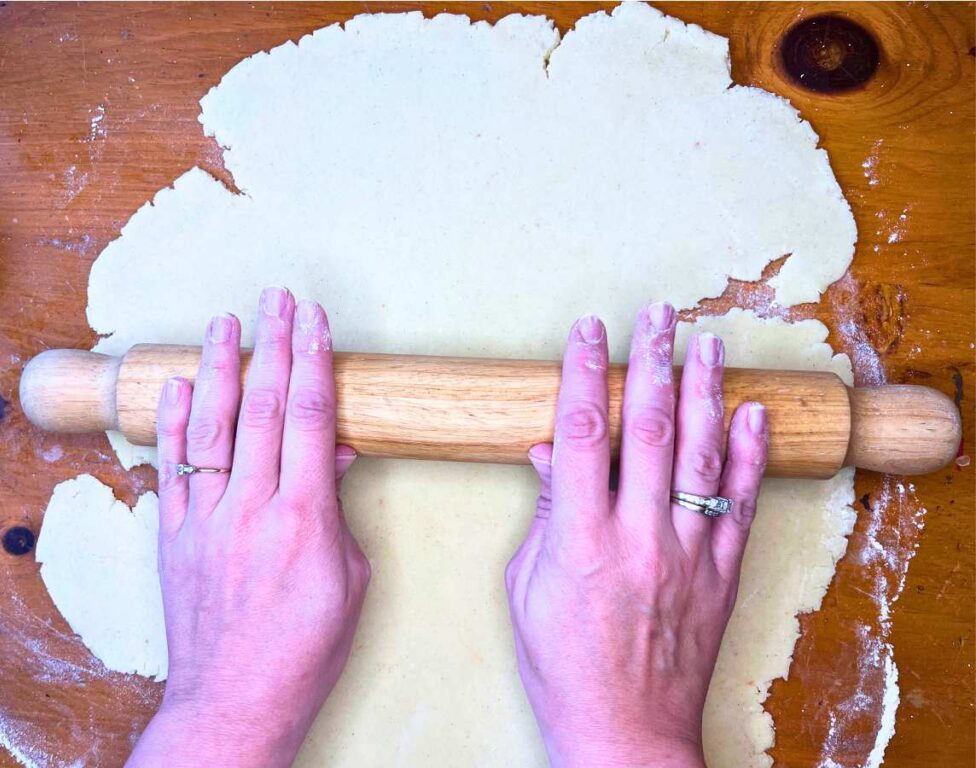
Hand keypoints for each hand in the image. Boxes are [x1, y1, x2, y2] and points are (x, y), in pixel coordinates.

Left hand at [127, 288, 369, 767]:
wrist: (235, 702)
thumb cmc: (303, 651)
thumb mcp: (349, 580)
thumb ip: (338, 512)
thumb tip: (335, 459)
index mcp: (305, 518)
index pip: (313, 417)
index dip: (315, 360)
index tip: (316, 320)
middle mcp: (253, 508)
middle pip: (266, 407)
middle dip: (275, 344)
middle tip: (279, 298)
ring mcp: (207, 519)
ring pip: (213, 426)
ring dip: (221, 367)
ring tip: (227, 321)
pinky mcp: (174, 536)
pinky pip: (173, 469)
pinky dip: (175, 423)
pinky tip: (179, 386)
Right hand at [505, 303, 767, 767]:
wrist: (625, 734)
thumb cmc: (566, 668)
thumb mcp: (528, 589)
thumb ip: (546, 515)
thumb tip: (550, 456)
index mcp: (581, 539)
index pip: (583, 433)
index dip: (585, 373)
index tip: (588, 332)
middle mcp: (639, 537)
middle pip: (651, 428)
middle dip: (653, 361)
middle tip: (657, 314)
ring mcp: (688, 554)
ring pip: (703, 456)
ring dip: (705, 392)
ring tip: (707, 343)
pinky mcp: (721, 574)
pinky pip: (740, 504)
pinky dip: (750, 455)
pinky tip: (753, 413)